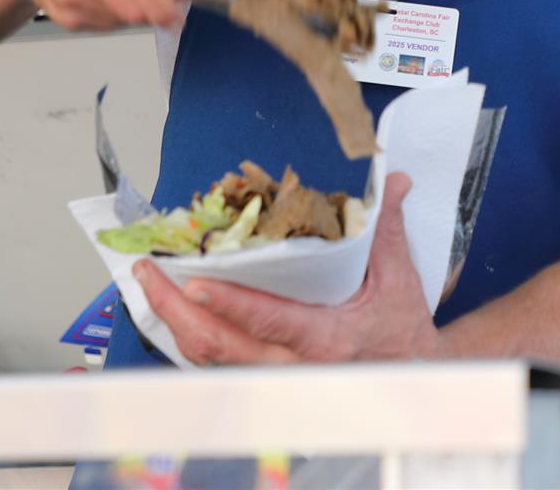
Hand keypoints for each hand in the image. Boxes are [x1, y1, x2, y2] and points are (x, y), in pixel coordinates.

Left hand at [134, 174, 442, 364]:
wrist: (409, 376)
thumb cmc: (400, 330)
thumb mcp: (398, 278)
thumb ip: (386, 227)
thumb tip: (394, 180)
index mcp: (325, 338)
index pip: (267, 321)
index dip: (228, 303)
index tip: (194, 283)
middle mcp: (292, 365)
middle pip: (218, 345)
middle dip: (174, 308)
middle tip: (150, 271)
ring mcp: (272, 378)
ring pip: (208, 357)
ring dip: (172, 320)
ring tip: (151, 282)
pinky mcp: (261, 379)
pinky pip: (214, 360)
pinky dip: (188, 332)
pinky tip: (172, 306)